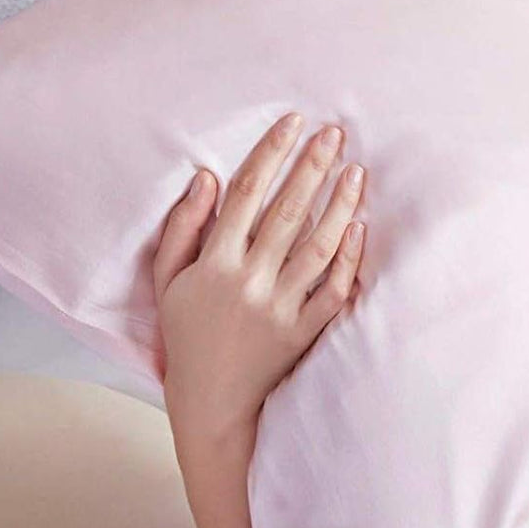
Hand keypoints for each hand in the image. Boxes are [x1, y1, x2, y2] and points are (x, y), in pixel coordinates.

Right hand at [151, 112, 368, 436]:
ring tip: (356, 171)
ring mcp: (278, 308)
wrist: (210, 404)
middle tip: (334, 134)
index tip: (293, 122)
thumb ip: (184, 227)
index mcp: (214, 263)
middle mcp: (248, 281)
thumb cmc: (186, 334)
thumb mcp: (167, 280)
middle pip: (287, 212)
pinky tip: (361, 229)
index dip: (271, 153)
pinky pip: (331, 292)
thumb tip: (206, 176)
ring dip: (339, 206)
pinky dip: (347, 261)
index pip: (246, 193)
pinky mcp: (302, 333)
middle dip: (312, 167)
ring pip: (317, 247)